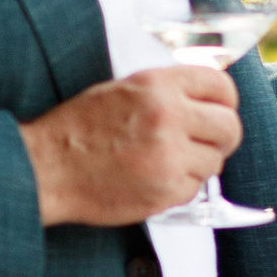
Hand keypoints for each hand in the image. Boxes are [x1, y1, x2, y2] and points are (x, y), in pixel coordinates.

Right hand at [20, 66, 241, 226]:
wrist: (47, 169)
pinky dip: (180, 187)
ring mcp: (169, 157)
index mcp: (158, 86)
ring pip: (215, 161)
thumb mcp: (124, 90)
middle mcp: (168, 117)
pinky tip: (153, 178)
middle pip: (230, 126)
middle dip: (222, 136)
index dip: (225, 100)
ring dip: (198, 164)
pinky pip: (195, 188)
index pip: (222, 85)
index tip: (219, 109)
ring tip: (166, 161)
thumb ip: (169, 91)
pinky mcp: (165, 191)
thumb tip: (208, 98)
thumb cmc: (79, 129)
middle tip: (206, 142)